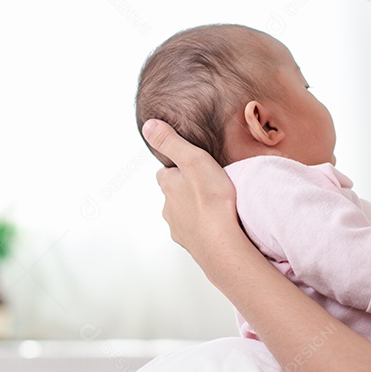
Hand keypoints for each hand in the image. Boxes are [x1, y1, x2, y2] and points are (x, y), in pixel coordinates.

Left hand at [141, 119, 243, 262]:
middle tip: (205, 186)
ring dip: (195, 210)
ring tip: (214, 206)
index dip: (176, 168)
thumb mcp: (192, 159)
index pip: (165, 173)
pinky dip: (204, 228)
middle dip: (185, 191)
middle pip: (174, 195)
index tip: (189, 166)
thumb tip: (148, 125)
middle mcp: (168, 209)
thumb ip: (170, 141)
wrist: (222, 243)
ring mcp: (180, 229)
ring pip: (184, 215)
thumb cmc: (210, 200)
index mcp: (167, 186)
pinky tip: (218, 226)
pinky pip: (197, 233)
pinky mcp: (194, 245)